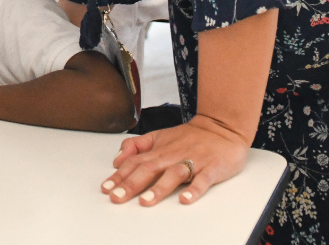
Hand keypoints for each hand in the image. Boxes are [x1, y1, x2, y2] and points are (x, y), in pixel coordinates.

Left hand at [101, 116, 249, 206]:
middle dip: (131, 184)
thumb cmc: (189, 136)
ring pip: (174, 174)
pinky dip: (195, 189)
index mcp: (159, 150)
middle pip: (149, 169)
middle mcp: (173, 155)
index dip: (119, 176)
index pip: (134, 163)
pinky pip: (203, 180)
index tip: (106, 188)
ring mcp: (193, 161)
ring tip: (145, 201)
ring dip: (159, 188)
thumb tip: (117, 160)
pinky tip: (185, 199)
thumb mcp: (159, 136)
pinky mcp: (212, 168)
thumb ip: (137, 146)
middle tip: (117, 197)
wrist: (222, 126)